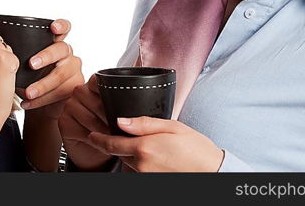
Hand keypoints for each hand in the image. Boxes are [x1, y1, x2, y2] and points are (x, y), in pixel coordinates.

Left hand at [19, 19, 82, 119]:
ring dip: (42, 85)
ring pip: (61, 74)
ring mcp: (74, 69)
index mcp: (55, 43)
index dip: (61, 25)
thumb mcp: (25, 65)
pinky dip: (41, 99)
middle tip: (31, 64)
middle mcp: (67, 53)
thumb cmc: (30, 80)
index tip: (53, 27)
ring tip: (27, 93)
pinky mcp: (75, 86)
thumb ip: (21, 54)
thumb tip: (0, 48)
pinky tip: (27, 103)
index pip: (64, 28)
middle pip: (61, 49)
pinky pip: (60, 91)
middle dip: (46, 56)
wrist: (39, 106)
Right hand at [57, 74, 115, 170]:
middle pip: (98, 103)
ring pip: (91, 119)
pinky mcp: (64, 122)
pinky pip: (82, 131)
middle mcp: (79, 92)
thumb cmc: (107, 127)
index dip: (111, 93)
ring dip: (105, 132)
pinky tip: (101, 143)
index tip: (122, 105)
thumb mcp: (118, 112)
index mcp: (92, 84)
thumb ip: (124, 104)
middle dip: (113, 119)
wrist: (93, 149)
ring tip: (115, 138)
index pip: (99, 81)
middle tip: (124, 129)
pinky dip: (95, 140)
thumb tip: (143, 105)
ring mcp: (69, 106)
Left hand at [87, 116, 224, 171]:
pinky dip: (142, 162)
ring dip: (132, 153)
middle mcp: (142, 165)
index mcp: (144, 148)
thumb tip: (121, 121)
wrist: (213, 171)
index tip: (92, 135)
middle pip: (119, 153)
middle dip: (117, 144)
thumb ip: (144, 123)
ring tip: (150, 145)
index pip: (112, 144)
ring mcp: (146, 176)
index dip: (98, 139)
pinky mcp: (151, 182)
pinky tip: (157, 156)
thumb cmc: (197, 149)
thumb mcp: (172, 127)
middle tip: (123, 134)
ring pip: (130, 162)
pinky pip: (140, 170)